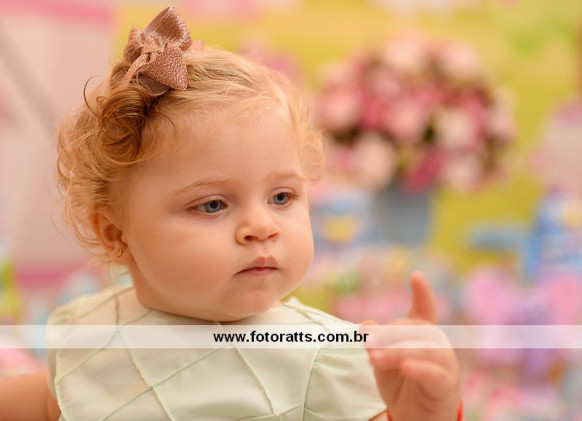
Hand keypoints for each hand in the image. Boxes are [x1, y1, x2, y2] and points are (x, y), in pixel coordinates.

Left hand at [362, 272, 460, 420]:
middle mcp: (437, 343)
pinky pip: (434, 374)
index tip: (416, 276)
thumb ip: (375, 342)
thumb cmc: (401, 382)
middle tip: (367, 345)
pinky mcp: (446, 385)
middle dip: (387, 336)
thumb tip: (365, 325)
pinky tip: (407, 368)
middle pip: (412, 330)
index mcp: (422, 333)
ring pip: (420, 350)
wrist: (415, 416)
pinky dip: (420, 369)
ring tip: (374, 359)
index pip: (424, 308)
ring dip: (395, 353)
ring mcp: (445, 363)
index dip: (422, 293)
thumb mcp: (382, 360)